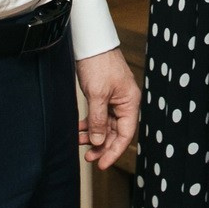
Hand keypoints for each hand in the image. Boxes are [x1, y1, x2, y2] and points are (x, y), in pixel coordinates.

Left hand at [74, 47, 140, 168]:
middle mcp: (124, 103)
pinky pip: (98, 116)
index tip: (102, 164)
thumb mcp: (97, 95)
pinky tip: (79, 130)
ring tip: (79, 142)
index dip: (114, 151)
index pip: (125, 134)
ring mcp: (114, 100)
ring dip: (93, 136)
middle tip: (89, 158)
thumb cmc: (99, 64)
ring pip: (106, 125)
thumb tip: (99, 141)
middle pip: (116, 132)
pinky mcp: (103, 96)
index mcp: (130, 102)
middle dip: (102, 146)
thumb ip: (98, 120)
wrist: (91, 43)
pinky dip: (89, 124)